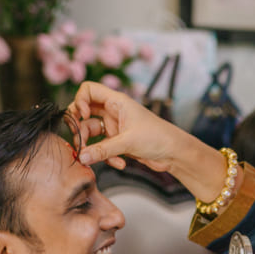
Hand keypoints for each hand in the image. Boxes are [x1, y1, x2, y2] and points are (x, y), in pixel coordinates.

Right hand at [68, 81, 182, 172]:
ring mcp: (114, 127)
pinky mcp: (118, 143)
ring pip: (91, 133)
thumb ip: (103, 150)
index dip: (80, 101)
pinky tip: (120, 163)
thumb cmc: (158, 138)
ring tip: (97, 159)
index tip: (83, 116)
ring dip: (92, 148)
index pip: (88, 90)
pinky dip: (107, 157)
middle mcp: (113, 112)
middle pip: (84, 114)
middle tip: (81, 144)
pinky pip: (102, 148)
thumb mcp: (129, 142)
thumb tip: (82, 157)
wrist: (174, 154)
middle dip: (80, 129)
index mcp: (117, 101)